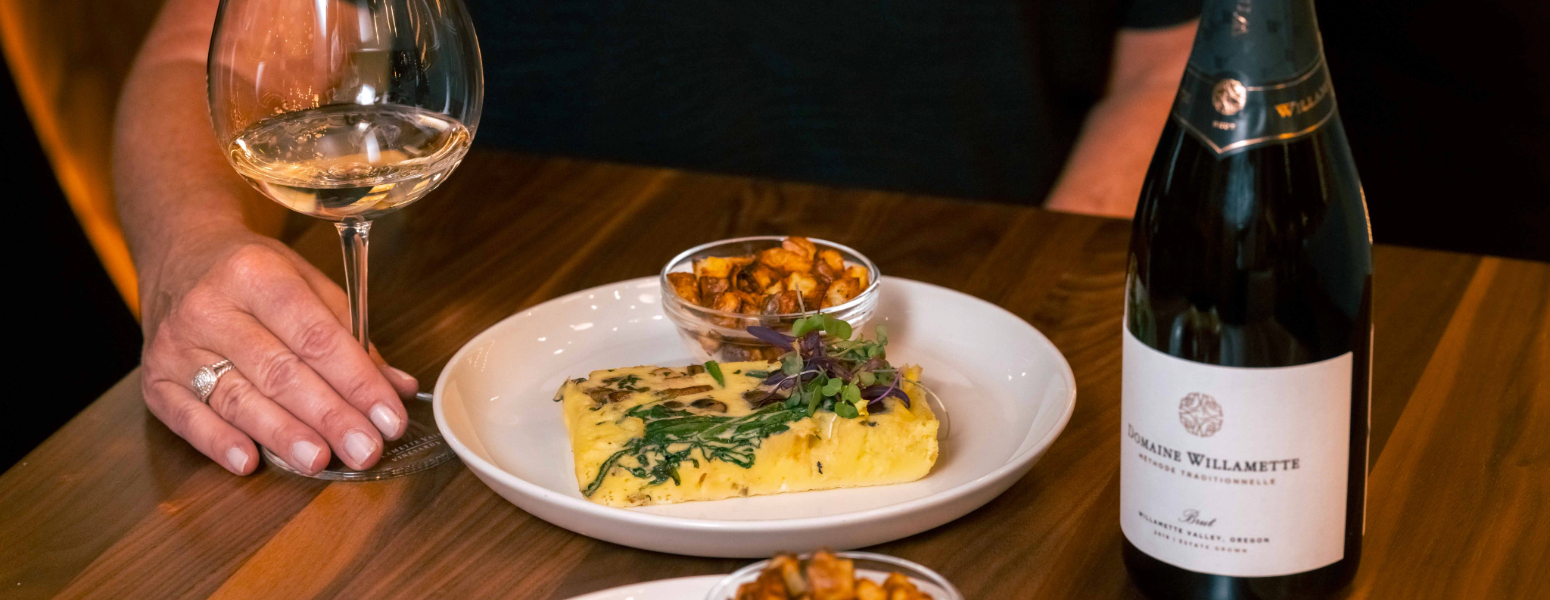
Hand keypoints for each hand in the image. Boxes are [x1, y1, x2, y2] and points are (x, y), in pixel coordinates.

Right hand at [137, 227, 418, 474]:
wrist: (178, 253)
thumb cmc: (254, 274)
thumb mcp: (308, 283)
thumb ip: (352, 336)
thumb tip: (399, 387)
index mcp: (257, 274)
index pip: (316, 336)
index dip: (357, 381)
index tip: (390, 417)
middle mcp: (210, 308)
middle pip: (279, 372)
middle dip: (329, 416)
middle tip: (365, 449)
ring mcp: (177, 346)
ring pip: (236, 398)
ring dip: (281, 435)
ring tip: (319, 461)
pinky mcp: (155, 379)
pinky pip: (187, 417)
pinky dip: (218, 442)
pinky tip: (249, 462)